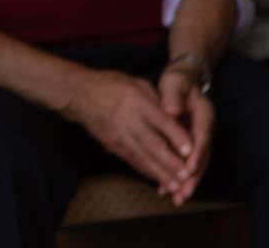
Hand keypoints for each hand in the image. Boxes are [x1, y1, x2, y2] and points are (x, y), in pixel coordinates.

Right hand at [63, 68, 201, 198]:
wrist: (78, 94)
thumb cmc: (111, 85)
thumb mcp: (136, 83)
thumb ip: (156, 99)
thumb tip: (176, 115)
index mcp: (137, 101)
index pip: (161, 121)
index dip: (176, 136)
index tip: (190, 150)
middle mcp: (129, 120)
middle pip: (152, 144)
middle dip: (170, 162)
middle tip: (186, 177)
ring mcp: (119, 134)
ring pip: (142, 157)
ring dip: (159, 173)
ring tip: (175, 186)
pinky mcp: (111, 144)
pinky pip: (130, 160)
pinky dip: (144, 171)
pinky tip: (156, 179)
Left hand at [154, 66, 215, 205]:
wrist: (182, 81)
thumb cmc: (177, 82)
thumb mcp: (175, 84)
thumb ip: (173, 97)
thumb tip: (170, 110)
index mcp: (205, 115)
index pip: (202, 138)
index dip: (196, 155)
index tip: (188, 170)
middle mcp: (206, 130)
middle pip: (202, 157)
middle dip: (193, 178)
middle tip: (183, 194)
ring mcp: (200, 139)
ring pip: (196, 164)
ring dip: (187, 183)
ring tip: (177, 198)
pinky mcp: (192, 145)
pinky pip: (187, 163)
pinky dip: (180, 176)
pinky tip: (169, 189)